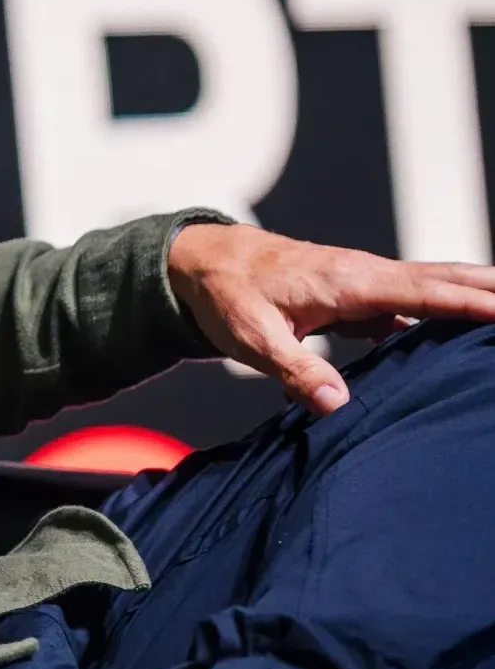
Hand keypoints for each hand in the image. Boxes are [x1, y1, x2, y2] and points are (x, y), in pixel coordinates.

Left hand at [168, 223, 494, 414]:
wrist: (202, 263)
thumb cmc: (226, 296)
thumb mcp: (251, 339)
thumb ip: (295, 370)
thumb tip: (337, 405)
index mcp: (350, 281)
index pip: (429, 290)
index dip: (475, 302)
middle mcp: (367, 274)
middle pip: (447, 279)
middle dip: (493, 292)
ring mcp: (365, 282)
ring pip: (436, 285)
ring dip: (479, 295)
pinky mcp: (358, 296)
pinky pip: (415, 300)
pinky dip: (447, 308)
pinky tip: (466, 331)